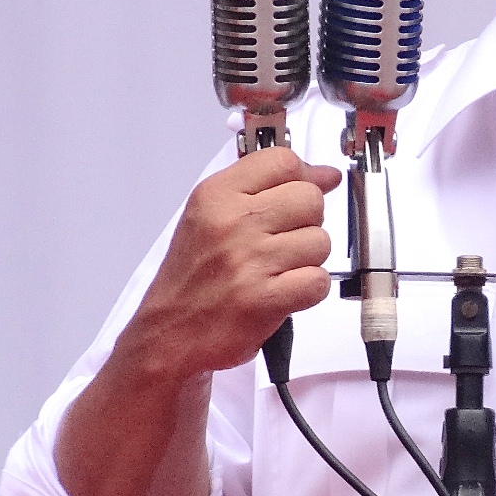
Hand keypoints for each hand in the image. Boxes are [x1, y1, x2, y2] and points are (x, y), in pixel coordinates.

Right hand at [123, 147, 340, 378]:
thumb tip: (326, 174)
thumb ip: (267, 189)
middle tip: (282, 244)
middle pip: (310, 199)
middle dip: (306, 223)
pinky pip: (318, 281)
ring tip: (278, 271)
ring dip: (307, 260)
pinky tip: (284, 292)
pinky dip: (308, 291)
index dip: (301, 178)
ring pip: (320, 242)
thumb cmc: (193, 279)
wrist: (169, 334)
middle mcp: (232, 223)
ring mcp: (249, 261)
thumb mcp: (213, 218)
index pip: (283, 160)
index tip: (294, 196)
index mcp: (216, 195)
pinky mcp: (264, 299)